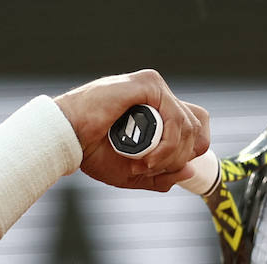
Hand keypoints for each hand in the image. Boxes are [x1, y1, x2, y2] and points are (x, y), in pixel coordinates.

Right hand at [54, 69, 210, 192]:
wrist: (68, 138)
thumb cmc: (93, 152)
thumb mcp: (133, 173)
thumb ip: (162, 175)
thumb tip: (189, 171)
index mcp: (158, 111)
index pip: (197, 125)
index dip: (193, 149)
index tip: (171, 168)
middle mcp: (159, 96)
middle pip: (197, 127)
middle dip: (182, 157)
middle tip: (153, 169)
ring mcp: (154, 87)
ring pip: (189, 125)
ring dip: (172, 154)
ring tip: (146, 165)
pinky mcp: (147, 84)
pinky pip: (176, 118)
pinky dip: (168, 144)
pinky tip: (149, 158)